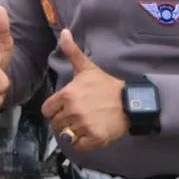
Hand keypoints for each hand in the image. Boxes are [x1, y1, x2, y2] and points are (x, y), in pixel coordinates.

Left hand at [41, 29, 127, 151]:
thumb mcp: (87, 68)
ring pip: (65, 136)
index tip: (65, 107)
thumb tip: (64, 31)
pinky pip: (78, 147)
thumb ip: (72, 51)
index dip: (54, 110)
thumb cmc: (106, 85)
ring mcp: (83, 126)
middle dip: (63, 121)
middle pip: (55, 124)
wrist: (131, 102)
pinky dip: (82, 143)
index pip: (47, 110)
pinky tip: (89, 134)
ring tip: (83, 124)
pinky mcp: (94, 138)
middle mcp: (72, 111)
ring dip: (72, 132)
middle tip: (77, 116)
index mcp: (67, 95)